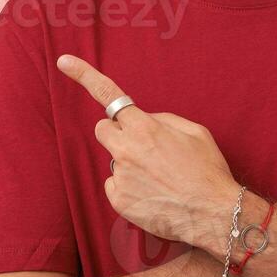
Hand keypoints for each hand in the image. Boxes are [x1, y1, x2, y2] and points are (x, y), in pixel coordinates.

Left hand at [57, 54, 235, 249]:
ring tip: (159, 178)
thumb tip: (145, 120)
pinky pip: (115, 186)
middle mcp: (127, 150)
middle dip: (117, 133)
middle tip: (141, 146)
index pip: (108, 95)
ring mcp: (121, 176)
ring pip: (115, 161)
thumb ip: (163, 120)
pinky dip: (129, 188)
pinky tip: (152, 194)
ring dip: (130, 164)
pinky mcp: (119, 200)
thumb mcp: (194, 132)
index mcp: (145, 128)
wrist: (213, 214)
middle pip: (103, 130)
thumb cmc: (207, 171)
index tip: (63, 62)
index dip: (84, 75)